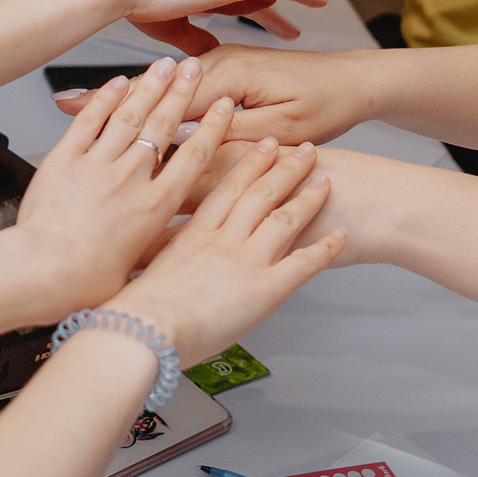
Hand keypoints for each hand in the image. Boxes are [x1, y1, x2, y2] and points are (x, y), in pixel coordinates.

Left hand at [3, 56, 236, 318]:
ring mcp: (97, 166)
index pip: (194, 156)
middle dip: (182, 92)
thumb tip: (188, 238)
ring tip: (163, 65)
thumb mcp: (139, 268)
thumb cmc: (84, 282)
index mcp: (155, 207)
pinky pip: (88, 123)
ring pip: (129, 117)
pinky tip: (115, 83)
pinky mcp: (63, 161)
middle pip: (164, 126)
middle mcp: (131, 180)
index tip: (222, 107)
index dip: (211, 127)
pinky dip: (103, 100)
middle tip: (194, 68)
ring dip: (149, 87)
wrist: (41, 273)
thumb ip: (164, 244)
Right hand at [58, 43, 374, 145]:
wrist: (357, 83)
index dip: (113, 103)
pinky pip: (186, 92)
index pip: (158, 94)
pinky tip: (134, 111)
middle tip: (57, 106)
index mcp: (227, 72)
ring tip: (79, 108)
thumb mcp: (280, 127)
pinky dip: (159, 101)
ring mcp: (223, 68)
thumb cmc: (327, 104)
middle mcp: (219, 64)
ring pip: (167, 91)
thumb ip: (227, 135)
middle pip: (154, 89)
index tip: (68, 108)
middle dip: (106, 99)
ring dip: (128, 98)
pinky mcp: (230, 78)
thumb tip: (179, 148)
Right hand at [106, 139, 342, 365]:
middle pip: (259, 193)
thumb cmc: (137, 311)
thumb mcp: (145, 271)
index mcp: (194, 234)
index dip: (247, 163)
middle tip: (302, 149)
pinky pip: (302, 264)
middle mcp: (223, 240)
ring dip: (307, 197)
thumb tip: (158, 262)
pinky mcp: (264, 289)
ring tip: (325, 179)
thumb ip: (160, 259)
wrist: (144, 331)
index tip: (260, 145)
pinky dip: (324, 250)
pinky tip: (340, 238)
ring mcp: (245, 261)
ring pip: (282, 219)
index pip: (225, 187)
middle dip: (284, 168)